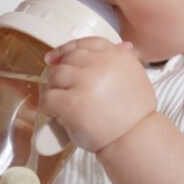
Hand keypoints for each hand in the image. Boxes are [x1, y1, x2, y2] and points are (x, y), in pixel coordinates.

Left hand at [40, 37, 156, 152]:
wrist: (135, 140)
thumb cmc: (134, 115)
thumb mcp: (135, 77)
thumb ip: (122, 61)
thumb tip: (121, 44)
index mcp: (116, 56)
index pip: (86, 43)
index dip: (67, 49)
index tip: (55, 58)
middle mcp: (100, 64)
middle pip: (69, 60)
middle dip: (63, 74)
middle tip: (64, 90)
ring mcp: (85, 82)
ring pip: (55, 76)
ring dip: (54, 90)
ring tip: (62, 104)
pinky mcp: (71, 102)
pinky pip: (48, 97)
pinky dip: (47, 107)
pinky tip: (55, 114)